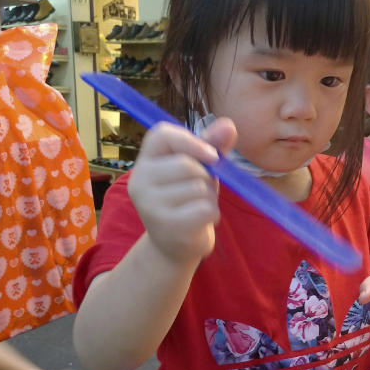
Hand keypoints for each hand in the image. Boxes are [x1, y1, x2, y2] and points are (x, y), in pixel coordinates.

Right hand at [128, 118, 236, 262]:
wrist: (175, 245)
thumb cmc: (187, 199)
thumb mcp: (199, 168)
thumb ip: (211, 145)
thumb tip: (229, 124)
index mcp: (145, 161)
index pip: (161, 134)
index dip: (191, 141)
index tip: (211, 155)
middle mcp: (140, 181)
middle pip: (187, 164)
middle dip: (206, 176)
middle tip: (200, 190)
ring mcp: (150, 205)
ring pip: (199, 188)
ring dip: (209, 197)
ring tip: (197, 207)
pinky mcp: (166, 226)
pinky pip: (205, 209)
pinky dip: (212, 214)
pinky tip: (200, 221)